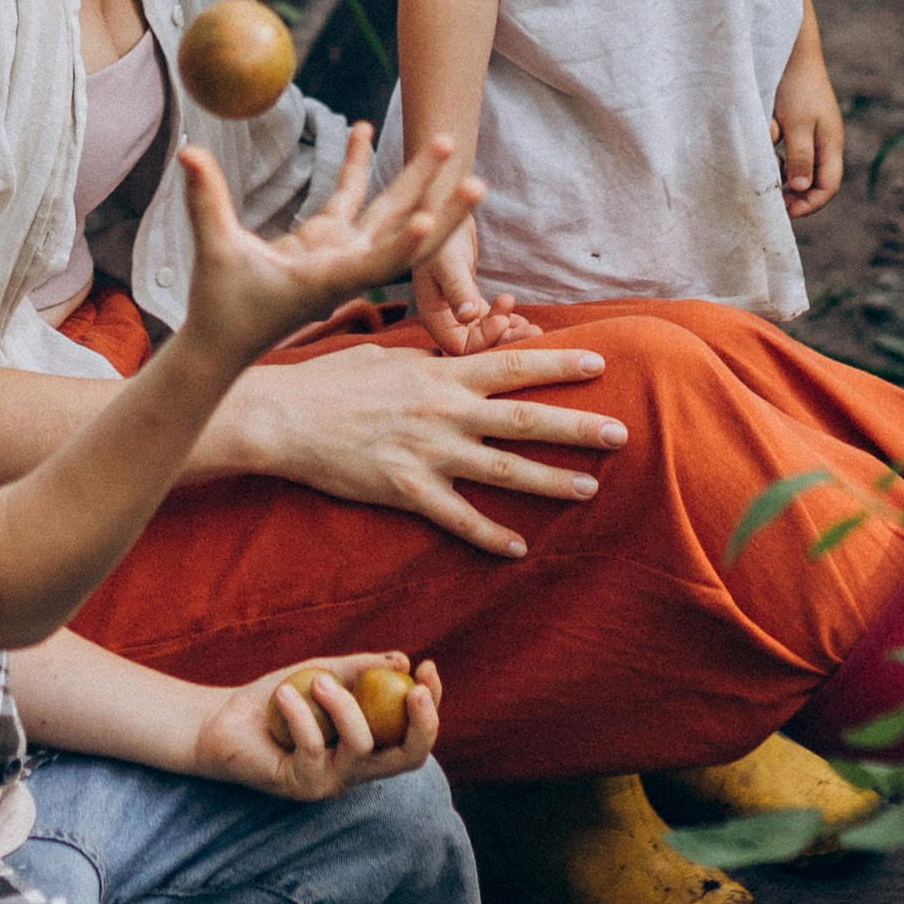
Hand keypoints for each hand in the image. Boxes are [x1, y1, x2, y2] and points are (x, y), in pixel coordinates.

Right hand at [175, 123, 477, 374]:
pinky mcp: (326, 244)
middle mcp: (344, 266)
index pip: (373, 262)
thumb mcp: (214, 253)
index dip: (404, 244)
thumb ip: (206, 202)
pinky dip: (356, 165)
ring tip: (445, 140)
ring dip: (418, 180)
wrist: (225, 343)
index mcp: (325, 279)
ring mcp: (340, 253)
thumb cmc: (221, 308)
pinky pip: (351, 198)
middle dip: (442, 207)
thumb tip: (188, 152)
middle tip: (474, 176)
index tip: (433, 219)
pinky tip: (362, 128)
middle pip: (406, 235)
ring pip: (391, 214)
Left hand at [191, 652, 442, 800]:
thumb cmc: (277, 697)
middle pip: (409, 758)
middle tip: (415, 689)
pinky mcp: (300, 785)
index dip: (431, 705)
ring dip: (343, 705)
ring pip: (360, 747)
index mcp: (369, 745)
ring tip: (316, 680)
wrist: (222, 719)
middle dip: (423, 724)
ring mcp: (330, 781)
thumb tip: (401, 660)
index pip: (414, 734)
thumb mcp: (322, 673)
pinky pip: (313, 747)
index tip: (427, 667)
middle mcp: (356, 770)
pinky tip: (283, 694)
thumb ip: (359, 670)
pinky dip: (301, 714)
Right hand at [222, 338, 627, 558]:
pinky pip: (458, 518)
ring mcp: (428, 453)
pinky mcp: (406, 490)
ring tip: (589, 488)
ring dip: (551, 481)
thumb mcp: (387, 357)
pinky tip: (518, 547)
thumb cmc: (330, 381)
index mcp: (441, 375)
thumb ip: (429, 364)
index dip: (560, 365)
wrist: (282, 418)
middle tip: (622, 433)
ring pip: (504, 470)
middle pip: (526, 420)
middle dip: (578, 427)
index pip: (514, 365)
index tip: (601, 364)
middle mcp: (445, 412)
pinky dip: (490, 535)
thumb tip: (455, 362)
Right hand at [411, 217, 541, 353]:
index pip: (459, 346)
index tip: (505, 320)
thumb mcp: (448, 261)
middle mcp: (444, 318)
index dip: (485, 340)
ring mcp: (456, 310)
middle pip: (476, 345)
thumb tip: (469, 316)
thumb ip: (458, 289)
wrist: (443, 208)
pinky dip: (507, 322)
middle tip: (532, 331)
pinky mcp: (469, 300)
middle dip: (505, 340)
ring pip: (485, 334)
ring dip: (510, 333)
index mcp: (433, 315)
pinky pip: (489, 321)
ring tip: (533, 327)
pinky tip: (523, 319)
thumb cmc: (442, 233)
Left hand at [773, 27, 843, 224]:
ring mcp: (809, 132)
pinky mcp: (794, 123)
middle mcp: (823, 142)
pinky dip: (773, 151)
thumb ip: (800, 158)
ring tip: (764, 169)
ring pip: (796, 165)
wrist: (790, 50)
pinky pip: (784, 148)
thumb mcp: (798, 125)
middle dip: (793, 193)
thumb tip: (802, 190)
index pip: (828, 187)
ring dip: (780, 171)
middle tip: (770, 199)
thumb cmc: (796, 87)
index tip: (786, 212)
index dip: (810, 204)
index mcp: (831, 145)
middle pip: (812, 180)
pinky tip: (764, 140)